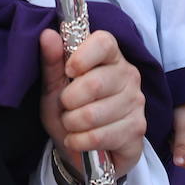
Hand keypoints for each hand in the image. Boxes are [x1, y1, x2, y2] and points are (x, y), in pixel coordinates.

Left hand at [39, 28, 147, 177]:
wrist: (81, 150)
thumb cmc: (69, 111)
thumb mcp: (54, 87)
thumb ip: (52, 62)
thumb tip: (48, 34)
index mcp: (111, 56)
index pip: (104, 42)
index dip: (81, 57)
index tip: (68, 71)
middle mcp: (128, 75)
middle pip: (94, 83)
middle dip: (69, 101)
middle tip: (66, 106)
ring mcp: (136, 102)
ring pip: (93, 114)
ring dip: (72, 124)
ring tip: (73, 124)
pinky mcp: (136, 129)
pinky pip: (98, 136)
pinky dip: (79, 141)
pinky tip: (79, 140)